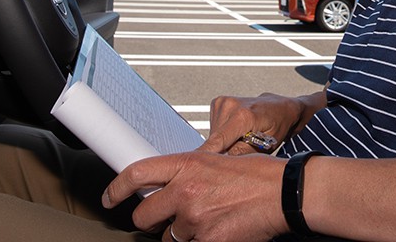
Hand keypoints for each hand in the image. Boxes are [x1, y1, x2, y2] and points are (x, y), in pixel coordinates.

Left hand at [102, 151, 287, 241]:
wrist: (284, 193)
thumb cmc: (257, 175)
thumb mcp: (217, 161)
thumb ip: (188, 173)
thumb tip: (169, 186)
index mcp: (186, 164)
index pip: (137, 174)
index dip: (117, 188)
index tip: (110, 197)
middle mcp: (185, 191)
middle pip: (145, 215)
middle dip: (151, 220)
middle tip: (165, 217)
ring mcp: (195, 220)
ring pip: (170, 237)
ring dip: (182, 234)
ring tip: (208, 220)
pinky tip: (218, 231)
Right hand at [201, 92, 322, 155]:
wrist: (280, 107)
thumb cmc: (278, 126)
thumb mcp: (265, 147)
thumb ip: (241, 156)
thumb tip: (221, 165)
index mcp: (243, 116)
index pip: (217, 142)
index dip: (204, 156)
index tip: (194, 169)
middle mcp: (230, 105)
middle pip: (215, 142)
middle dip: (223, 152)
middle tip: (242, 150)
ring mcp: (222, 102)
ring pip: (213, 137)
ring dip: (223, 144)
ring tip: (242, 138)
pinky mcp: (218, 102)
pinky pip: (214, 129)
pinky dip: (222, 135)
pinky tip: (237, 131)